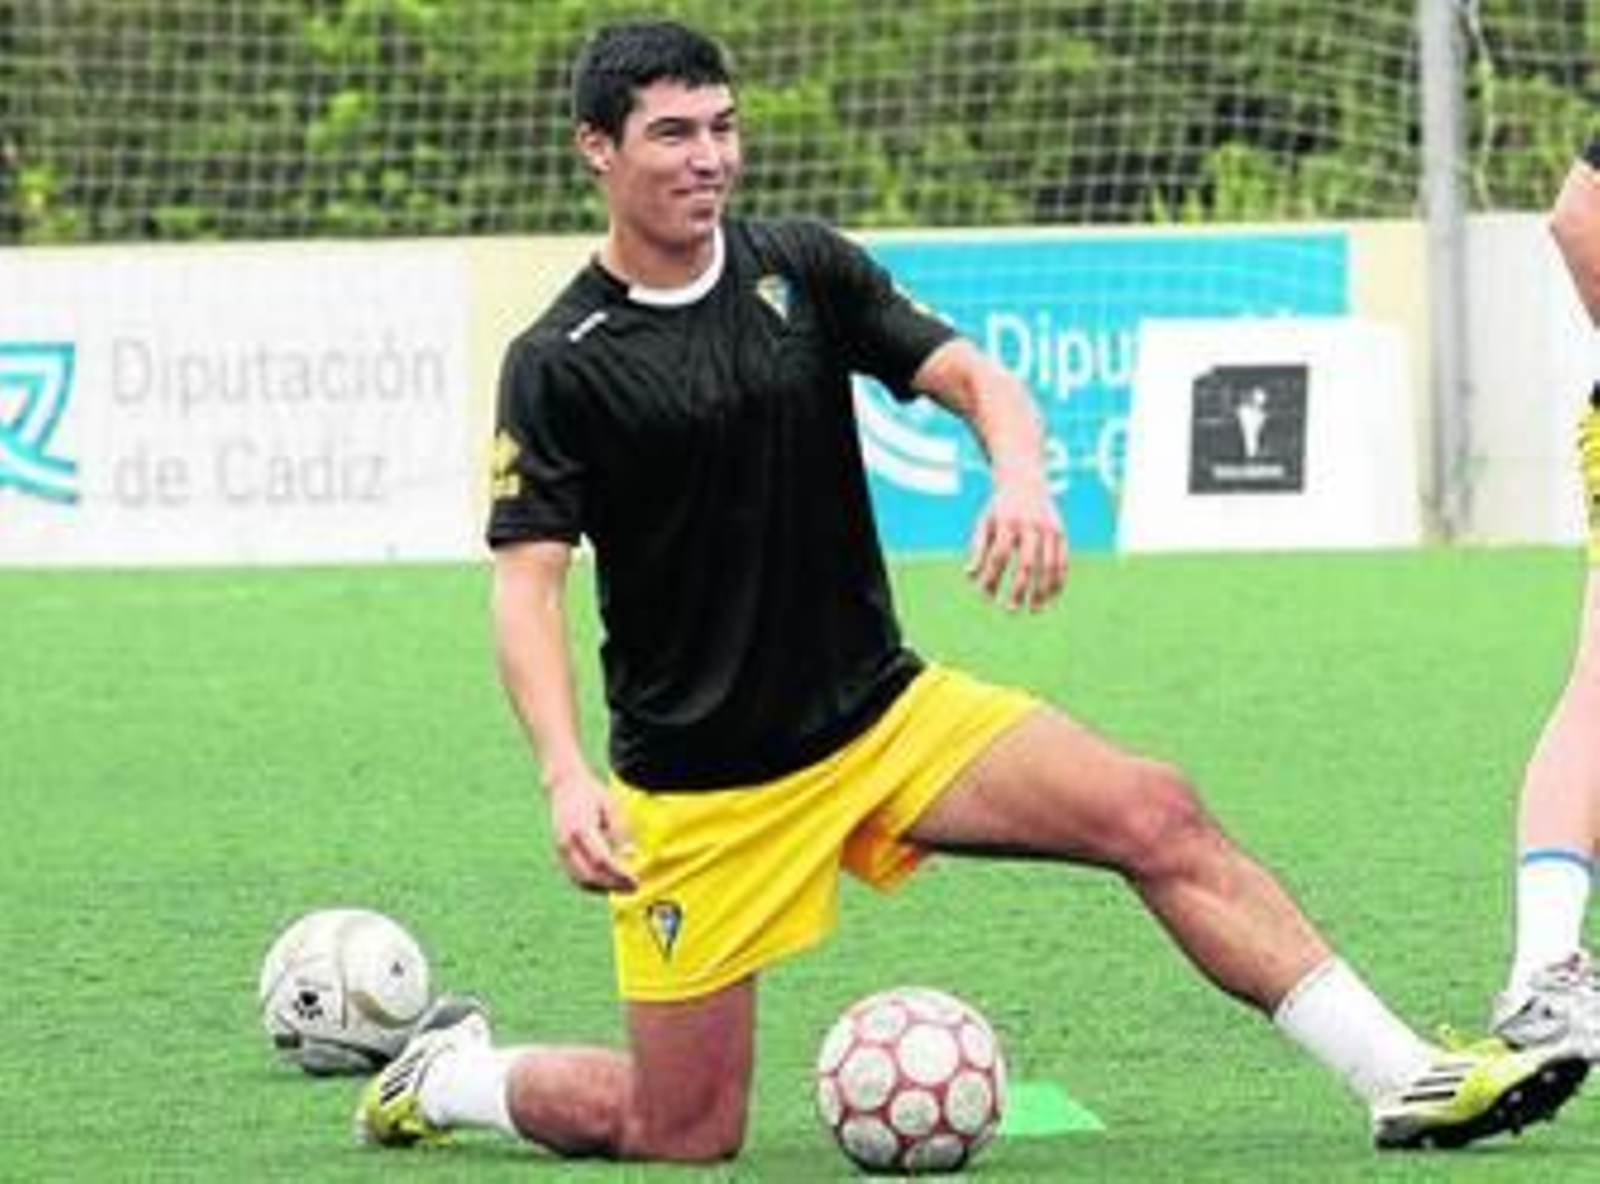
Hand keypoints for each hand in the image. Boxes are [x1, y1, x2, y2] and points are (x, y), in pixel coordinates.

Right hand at [547, 770, 638, 893]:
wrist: (565, 786)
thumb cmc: (592, 794)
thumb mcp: (611, 806)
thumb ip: (620, 830)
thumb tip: (630, 854)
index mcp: (581, 828)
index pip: (601, 860)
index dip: (619, 874)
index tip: (635, 880)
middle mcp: (567, 842)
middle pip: (590, 874)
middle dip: (613, 885)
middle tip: (634, 887)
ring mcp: (560, 849)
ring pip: (580, 880)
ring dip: (603, 888)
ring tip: (623, 887)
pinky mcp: (560, 854)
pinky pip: (575, 876)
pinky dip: (591, 885)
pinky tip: (608, 884)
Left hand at [966, 471, 1066, 610]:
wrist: (1025, 482)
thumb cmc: (1000, 509)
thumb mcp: (984, 522)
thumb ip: (978, 548)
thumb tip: (970, 576)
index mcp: (1008, 522)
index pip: (1000, 555)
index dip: (992, 577)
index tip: (986, 597)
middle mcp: (1032, 526)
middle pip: (1027, 563)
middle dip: (1019, 589)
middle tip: (1009, 609)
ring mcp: (1050, 530)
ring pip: (1049, 566)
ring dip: (1042, 591)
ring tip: (1033, 610)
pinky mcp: (1061, 534)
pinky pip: (1063, 562)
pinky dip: (1058, 582)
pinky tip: (1050, 599)